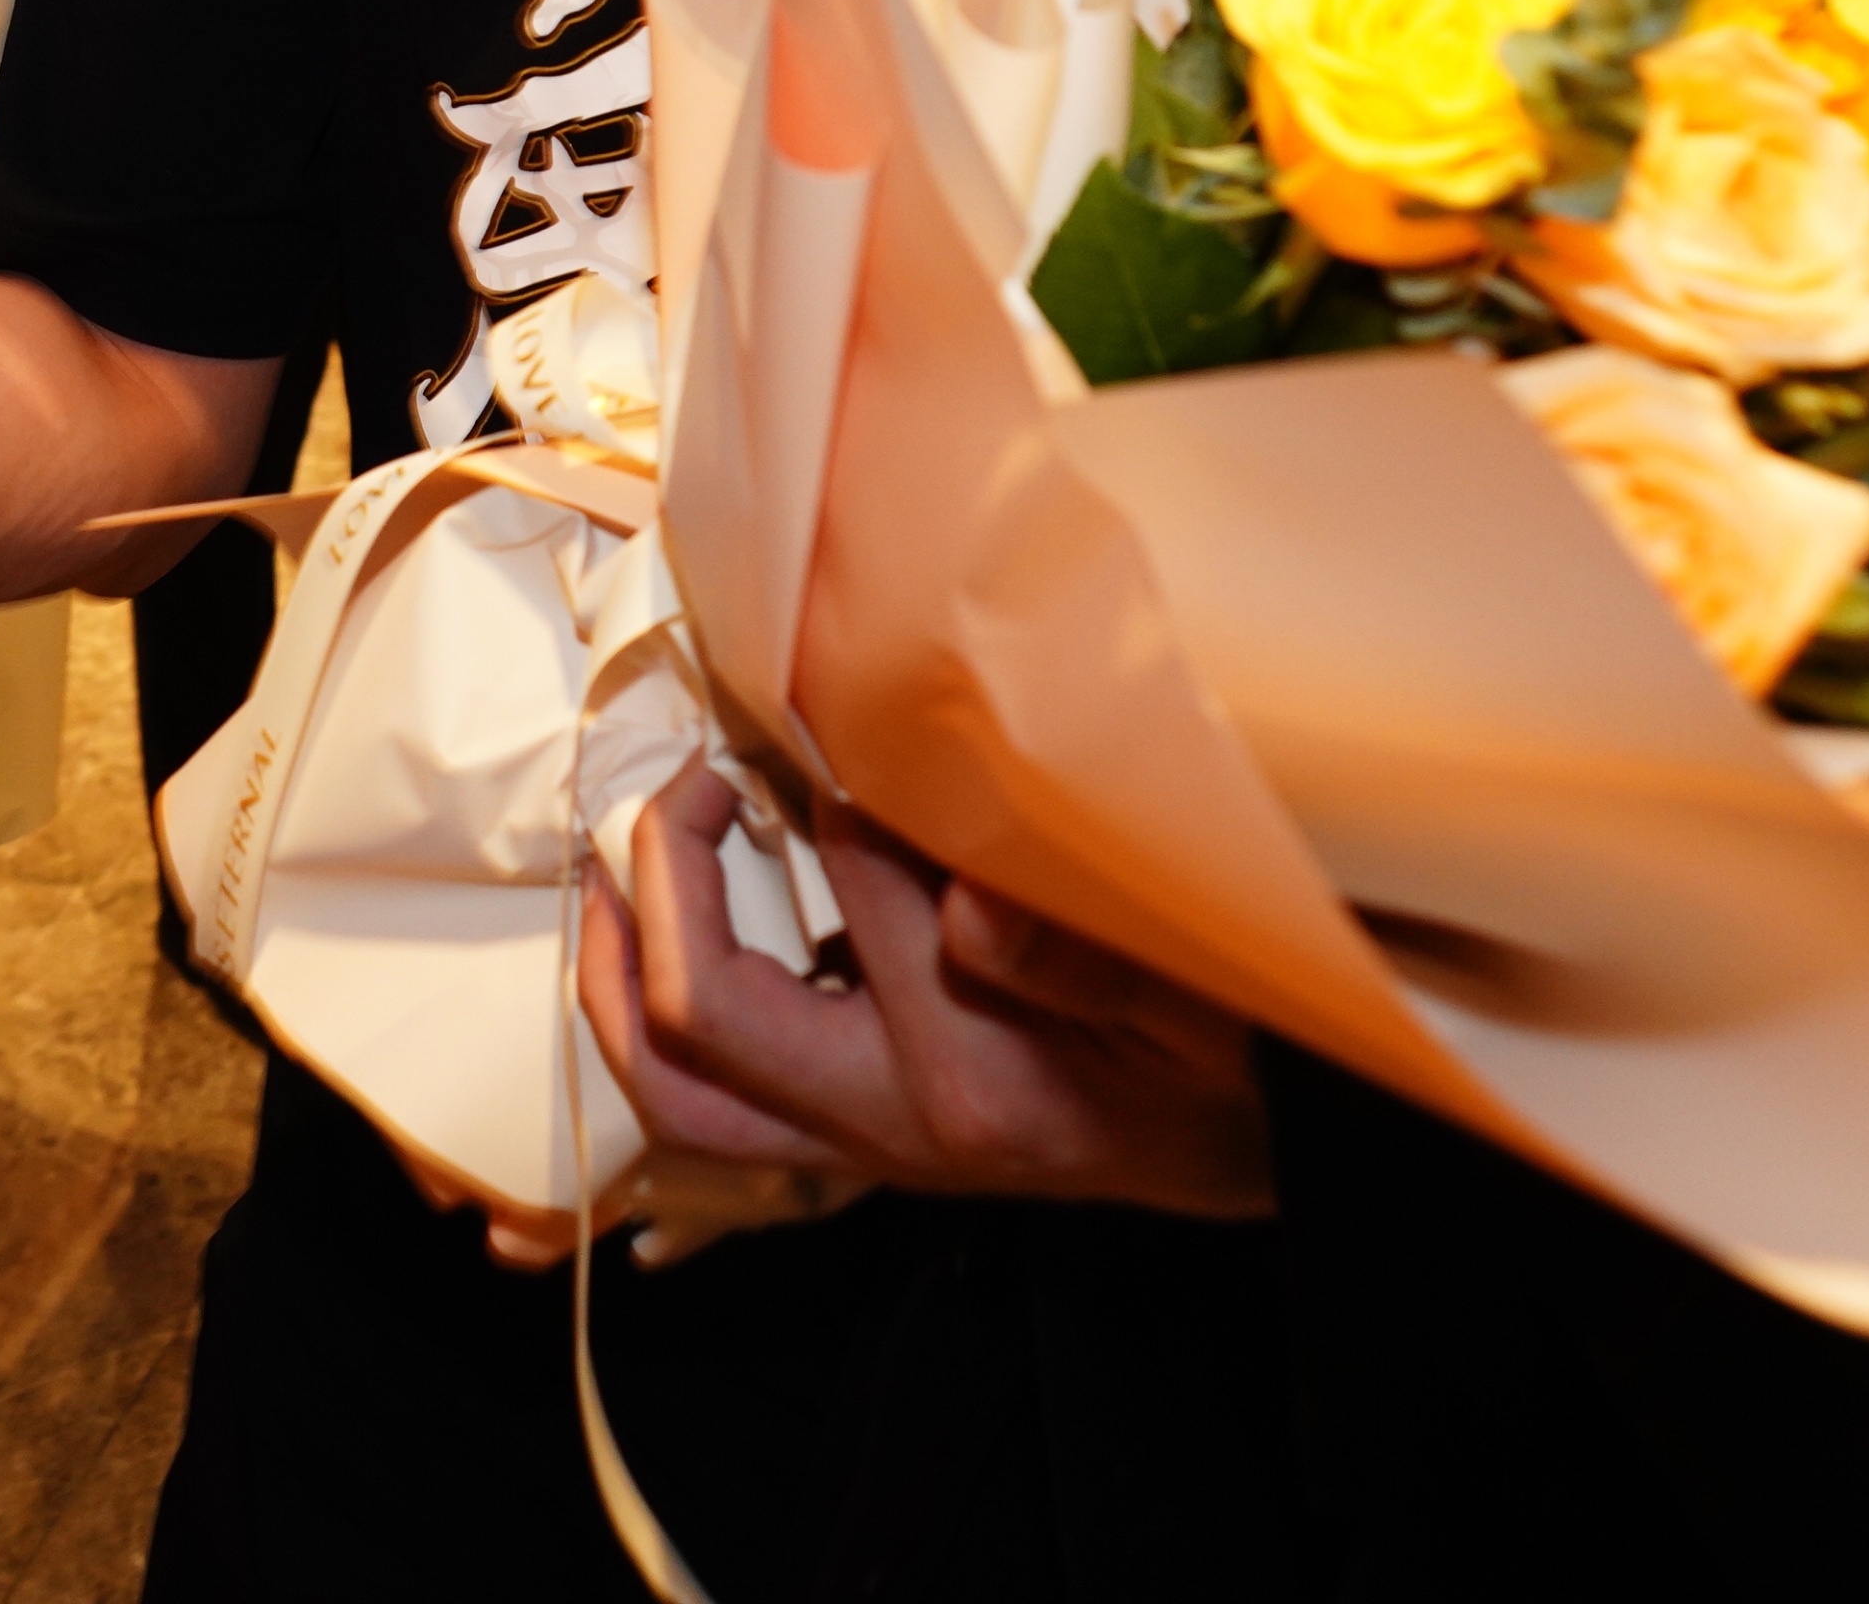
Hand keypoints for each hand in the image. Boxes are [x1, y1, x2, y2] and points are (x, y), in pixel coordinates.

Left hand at [576, 770, 1271, 1232]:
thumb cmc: (1239, 1066)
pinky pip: (712, 1109)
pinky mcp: (860, 1148)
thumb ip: (1091, 955)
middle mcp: (897, 1127)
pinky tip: (662, 934)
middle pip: (705, 1016)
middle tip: (686, 779)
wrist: (1261, 1165)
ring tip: (608, 868)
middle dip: (664, 876)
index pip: (861, 886)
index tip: (834, 703)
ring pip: (679, 1092)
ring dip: (618, 971)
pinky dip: (659, 1021)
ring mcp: (868, 1149)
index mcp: (977, 1080)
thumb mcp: (1205, 1001)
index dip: (839, 777)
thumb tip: (976, 907)